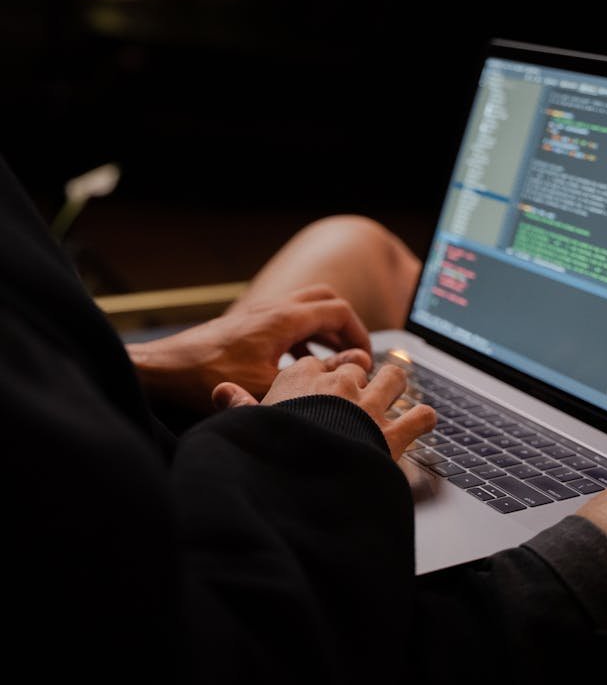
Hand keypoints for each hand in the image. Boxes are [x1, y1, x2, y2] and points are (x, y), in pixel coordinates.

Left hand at [126, 285, 371, 413]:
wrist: (163, 370)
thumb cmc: (209, 377)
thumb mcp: (268, 385)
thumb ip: (314, 376)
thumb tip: (353, 368)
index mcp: (283, 319)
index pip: (338, 311)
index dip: (359, 334)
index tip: (366, 360)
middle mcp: (272, 309)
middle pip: (323, 299)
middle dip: (344, 324)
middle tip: (354, 353)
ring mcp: (257, 316)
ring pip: (303, 310)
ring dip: (322, 331)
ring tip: (333, 362)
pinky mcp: (245, 328)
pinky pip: (284, 323)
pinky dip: (300, 338)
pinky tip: (298, 368)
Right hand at [213, 351, 436, 459]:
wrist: (304, 473)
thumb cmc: (271, 446)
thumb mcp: (248, 423)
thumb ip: (238, 406)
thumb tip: (220, 391)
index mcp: (303, 379)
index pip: (318, 365)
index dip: (322, 373)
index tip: (323, 382)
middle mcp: (339, 384)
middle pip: (358, 366)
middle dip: (361, 377)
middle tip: (358, 392)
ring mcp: (369, 405)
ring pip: (394, 377)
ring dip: (395, 385)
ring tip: (393, 394)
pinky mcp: (392, 432)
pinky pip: (420, 416)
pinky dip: (423, 419)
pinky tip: (422, 422)